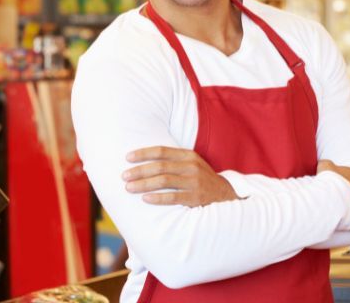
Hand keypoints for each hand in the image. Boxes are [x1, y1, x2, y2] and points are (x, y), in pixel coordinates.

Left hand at [122, 146, 238, 206]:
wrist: (225, 194)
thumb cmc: (201, 179)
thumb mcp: (192, 164)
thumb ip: (173, 160)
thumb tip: (145, 160)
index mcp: (189, 155)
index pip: (162, 151)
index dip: (143, 153)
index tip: (127, 158)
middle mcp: (192, 166)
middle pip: (160, 166)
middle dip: (139, 171)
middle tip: (124, 176)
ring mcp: (195, 182)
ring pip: (164, 181)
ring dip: (144, 184)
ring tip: (129, 188)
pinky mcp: (195, 197)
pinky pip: (173, 197)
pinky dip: (157, 198)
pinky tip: (145, 199)